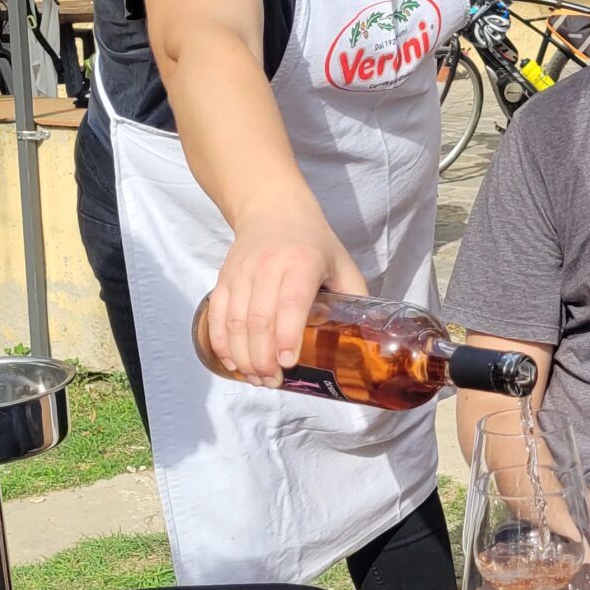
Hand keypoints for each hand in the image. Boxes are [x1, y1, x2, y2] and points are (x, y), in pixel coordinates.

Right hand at [208, 200, 367, 385]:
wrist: (272, 208)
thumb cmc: (314, 241)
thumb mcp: (342, 263)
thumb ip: (355, 297)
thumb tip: (371, 339)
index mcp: (302, 263)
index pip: (291, 303)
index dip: (287, 336)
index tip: (289, 364)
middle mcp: (268, 266)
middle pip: (259, 320)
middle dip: (263, 358)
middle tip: (273, 382)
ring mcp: (242, 271)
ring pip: (236, 321)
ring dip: (243, 356)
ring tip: (256, 379)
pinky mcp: (224, 277)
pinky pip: (218, 315)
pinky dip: (222, 343)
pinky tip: (233, 363)